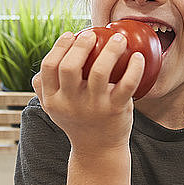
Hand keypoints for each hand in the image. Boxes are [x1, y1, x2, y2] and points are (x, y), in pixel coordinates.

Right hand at [31, 30, 144, 153]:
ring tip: (118, 39)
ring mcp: (94, 107)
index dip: (59, 47)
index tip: (71, 35)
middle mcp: (71, 103)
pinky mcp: (115, 110)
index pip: (49, 67)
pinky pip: (127, 84)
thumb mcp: (54, 108)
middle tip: (92, 34)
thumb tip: (50, 54)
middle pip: (70, 67)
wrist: (98, 150)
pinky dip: (134, 68)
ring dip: (110, 50)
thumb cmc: (76, 120)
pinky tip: (138, 57)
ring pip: (99, 71)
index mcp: (53, 100)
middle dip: (81, 45)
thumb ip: (45, 85)